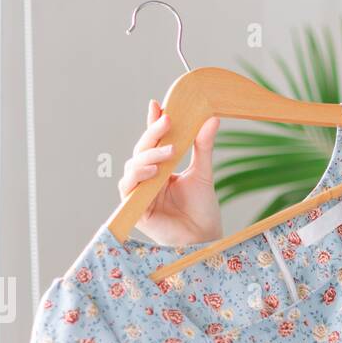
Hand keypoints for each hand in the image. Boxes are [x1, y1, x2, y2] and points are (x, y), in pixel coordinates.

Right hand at [118, 99, 222, 246]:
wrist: (205, 237)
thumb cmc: (203, 209)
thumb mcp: (203, 173)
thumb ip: (203, 146)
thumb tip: (212, 118)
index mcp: (161, 167)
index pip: (154, 141)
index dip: (153, 123)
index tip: (157, 105)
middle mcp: (148, 178)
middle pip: (142, 150)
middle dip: (153, 134)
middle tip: (167, 121)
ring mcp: (140, 193)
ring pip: (133, 166)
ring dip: (148, 156)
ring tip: (168, 152)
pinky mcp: (136, 209)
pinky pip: (129, 188)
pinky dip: (137, 177)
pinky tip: (152, 172)